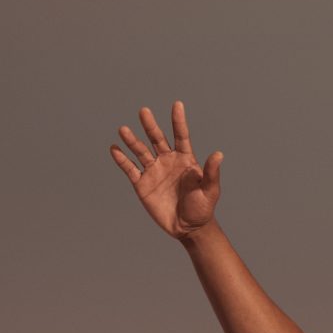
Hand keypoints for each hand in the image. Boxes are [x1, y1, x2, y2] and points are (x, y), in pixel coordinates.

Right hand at [109, 100, 223, 240]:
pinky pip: (130, 169)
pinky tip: (114, 149)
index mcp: (185, 159)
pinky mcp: (142, 184)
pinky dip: (122, 159)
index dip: (179, 121)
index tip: (177, 104)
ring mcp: (154, 171)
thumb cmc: (203, 207)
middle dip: (151, 126)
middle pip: (157, 139)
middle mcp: (168, 161)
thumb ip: (211, 172)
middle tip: (144, 111)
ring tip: (123, 129)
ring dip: (132, 141)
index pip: (181, 136)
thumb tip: (218, 154)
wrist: (188, 227)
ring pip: (141, 151)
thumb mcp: (210, 190)